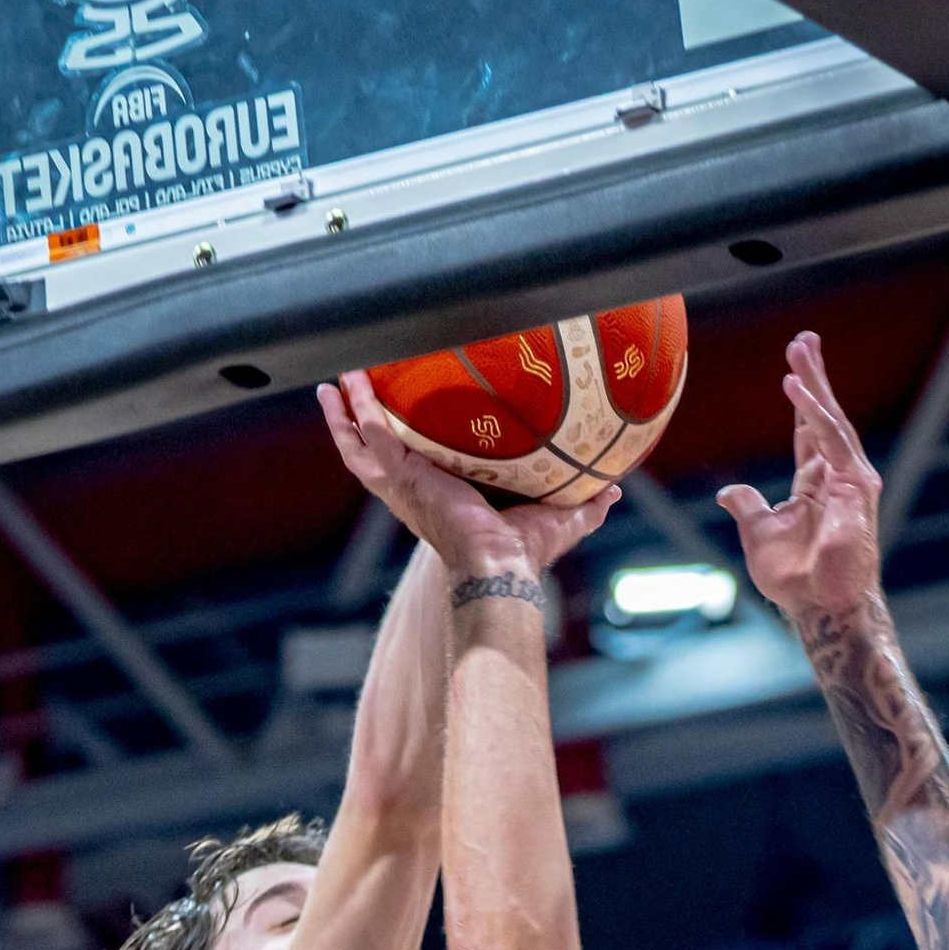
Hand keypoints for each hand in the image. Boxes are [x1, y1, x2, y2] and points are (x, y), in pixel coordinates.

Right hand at [319, 371, 618, 578]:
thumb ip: (587, 503)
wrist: (500, 566)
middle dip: (356, 424)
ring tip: (332, 384)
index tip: (399, 420)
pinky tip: (343, 388)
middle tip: (345, 392)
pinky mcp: (400, 479)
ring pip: (360, 445)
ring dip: (344, 415)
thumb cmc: (525, 554)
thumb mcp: (561, 518)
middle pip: (374, 454)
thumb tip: (616, 490)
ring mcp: (402, 487)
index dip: (403, 444)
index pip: (415, 465)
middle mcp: (415, 493)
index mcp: (442, 498)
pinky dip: (352, 415)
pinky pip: (368, 440)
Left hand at [715, 331, 881, 630]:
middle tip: (803, 340)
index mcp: (815, 484)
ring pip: (831, 421)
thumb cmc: (795, 580)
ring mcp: (851, 481)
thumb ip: (748, 508)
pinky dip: (815, 412)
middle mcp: (837, 476)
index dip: (802, 399)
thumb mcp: (759, 536)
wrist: (819, 607)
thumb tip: (729, 491)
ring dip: (815, 384)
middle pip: (824, 416)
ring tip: (800, 352)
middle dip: (814, 376)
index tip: (793, 367)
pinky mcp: (858, 488)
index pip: (809, 431)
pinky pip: (832, 441)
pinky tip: (797, 389)